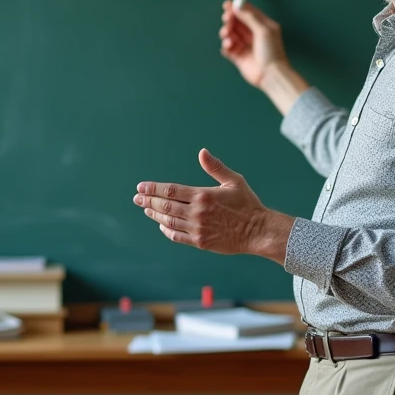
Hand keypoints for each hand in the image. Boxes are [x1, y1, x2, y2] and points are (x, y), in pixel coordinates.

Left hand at [133, 149, 293, 263]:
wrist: (258, 231)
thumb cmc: (247, 204)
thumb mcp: (234, 181)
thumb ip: (215, 167)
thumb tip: (202, 152)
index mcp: (203, 195)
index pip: (171, 190)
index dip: (153, 189)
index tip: (141, 187)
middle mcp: (197, 212)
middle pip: (165, 206)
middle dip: (148, 201)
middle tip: (137, 198)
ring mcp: (197, 229)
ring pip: (169, 221)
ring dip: (155, 214)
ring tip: (146, 209)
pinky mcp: (200, 242)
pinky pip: (177, 236)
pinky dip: (166, 230)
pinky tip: (161, 224)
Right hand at [218, 0, 288, 87]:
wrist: (271, 75)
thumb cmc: (272, 53)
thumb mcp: (263, 30)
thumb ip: (250, 17)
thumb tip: (238, 7)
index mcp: (263, 26)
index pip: (247, 13)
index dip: (237, 8)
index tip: (227, 5)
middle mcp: (254, 35)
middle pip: (237, 22)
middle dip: (230, 20)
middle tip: (227, 19)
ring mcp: (246, 46)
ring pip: (231, 34)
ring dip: (226, 32)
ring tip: (227, 35)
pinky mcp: (239, 57)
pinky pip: (228, 48)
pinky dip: (226, 45)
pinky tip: (229, 46)